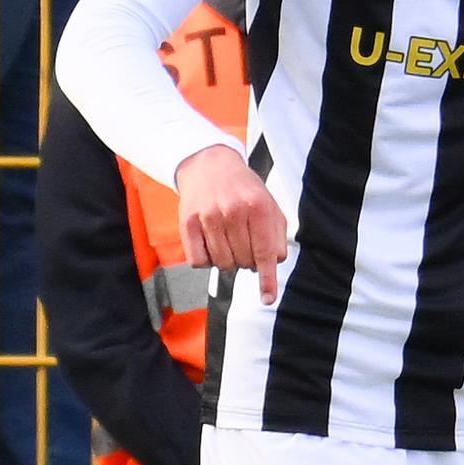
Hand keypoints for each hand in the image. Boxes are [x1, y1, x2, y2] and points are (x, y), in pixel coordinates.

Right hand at [176, 144, 288, 305]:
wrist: (210, 165)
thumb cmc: (244, 189)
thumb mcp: (269, 204)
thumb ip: (276, 234)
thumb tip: (273, 263)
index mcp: (258, 207)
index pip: (265, 252)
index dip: (267, 279)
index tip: (268, 299)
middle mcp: (233, 211)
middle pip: (243, 262)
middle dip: (247, 260)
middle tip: (244, 242)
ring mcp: (208, 217)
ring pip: (221, 263)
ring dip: (227, 260)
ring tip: (228, 240)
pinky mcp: (187, 223)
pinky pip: (198, 261)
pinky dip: (206, 259)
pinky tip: (210, 242)